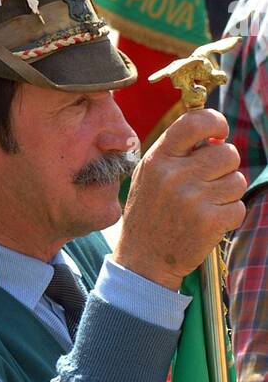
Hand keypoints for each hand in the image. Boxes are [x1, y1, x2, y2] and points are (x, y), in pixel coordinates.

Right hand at [114, 110, 246, 289]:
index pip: (195, 122)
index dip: (215, 122)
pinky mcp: (209, 222)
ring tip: (206, 204)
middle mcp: (174, 176)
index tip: (219, 133)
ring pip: (237, 180)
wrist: (143, 260)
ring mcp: (192, 199)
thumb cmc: (150, 213)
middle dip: (225, 167)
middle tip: (209, 182)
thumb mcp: (150, 175)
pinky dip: (229, 216)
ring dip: (228, 193)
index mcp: (158, 159)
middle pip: (227, 153)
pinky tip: (209, 223)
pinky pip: (238, 207)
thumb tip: (218, 136)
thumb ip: (178, 152)